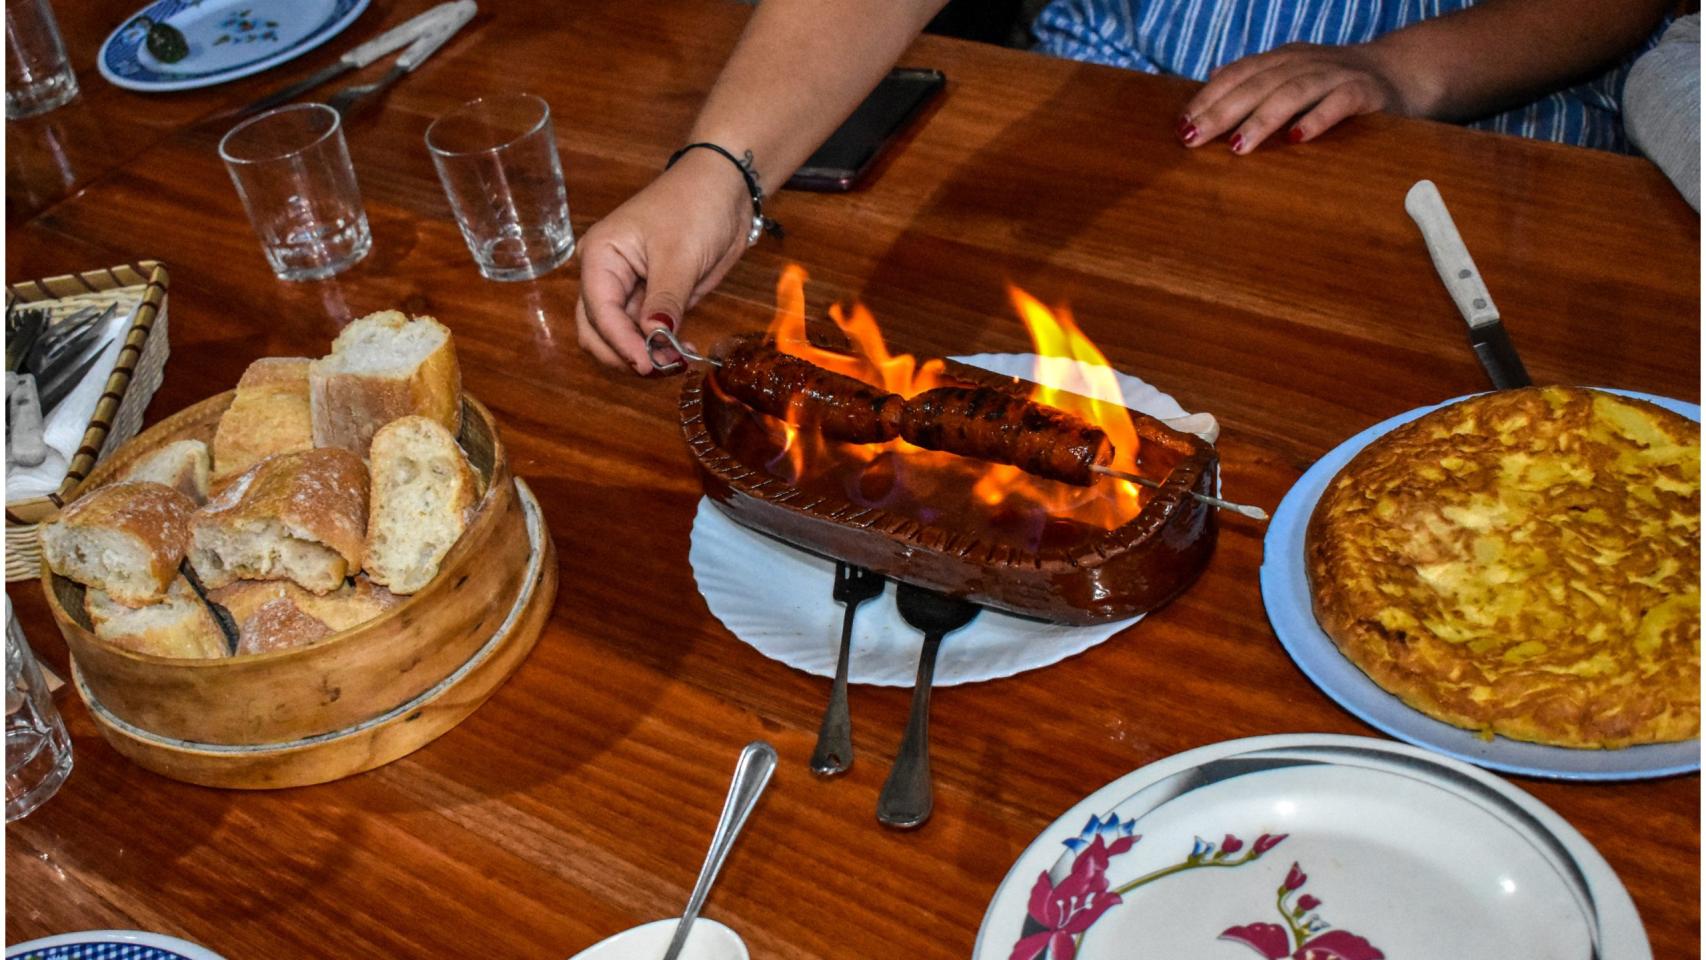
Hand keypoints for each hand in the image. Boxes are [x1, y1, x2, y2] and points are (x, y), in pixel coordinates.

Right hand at [575, 150, 752, 373]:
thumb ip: (665, 300)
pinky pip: (644, 333)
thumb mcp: (680, 255)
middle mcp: (605, 276)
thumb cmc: (695, 206)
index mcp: (600, 256)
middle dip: (626, 354)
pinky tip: (679, 352)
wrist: (724, 190)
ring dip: (642, 356)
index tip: (648, 365)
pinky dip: (657, 348)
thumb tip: (653, 338)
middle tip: (662, 368)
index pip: (599, 311)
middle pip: (598, 331)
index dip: (621, 343)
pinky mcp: (649, 299)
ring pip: (619, 338)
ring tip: (675, 362)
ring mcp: (627, 290)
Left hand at [1178, 42, 1412, 153]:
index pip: (1237, 75)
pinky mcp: (1364, 92)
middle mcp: (1304, 62)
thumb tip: (1212, 79)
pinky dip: (1318, 119)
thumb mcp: (1292, 73)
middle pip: (1257, 85)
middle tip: (1194, 138)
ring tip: (1239, 146)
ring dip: (1263, 119)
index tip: (1181, 125)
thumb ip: (1255, 77)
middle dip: (1222, 111)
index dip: (1208, 98)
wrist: (1400, 71)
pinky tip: (1298, 138)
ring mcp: (1334, 75)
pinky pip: (1339, 103)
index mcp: (1282, 59)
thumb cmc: (1334, 81)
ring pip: (1293, 93)